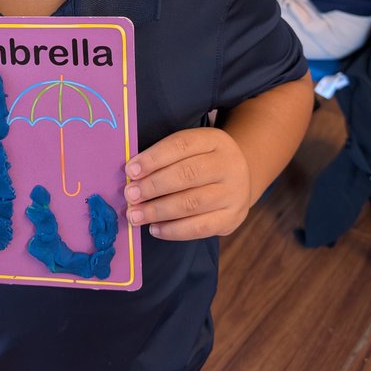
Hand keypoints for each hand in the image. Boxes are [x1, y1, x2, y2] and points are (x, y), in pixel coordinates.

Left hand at [124, 127, 250, 239]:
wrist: (240, 180)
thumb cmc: (203, 163)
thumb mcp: (193, 149)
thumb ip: (166, 158)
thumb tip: (132, 176)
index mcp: (214, 140)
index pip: (181, 145)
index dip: (154, 158)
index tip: (130, 170)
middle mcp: (228, 165)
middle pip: (187, 174)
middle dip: (153, 186)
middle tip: (130, 195)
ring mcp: (233, 193)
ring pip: (192, 203)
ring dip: (158, 210)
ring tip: (135, 215)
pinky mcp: (232, 218)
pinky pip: (200, 227)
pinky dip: (173, 230)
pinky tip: (154, 228)